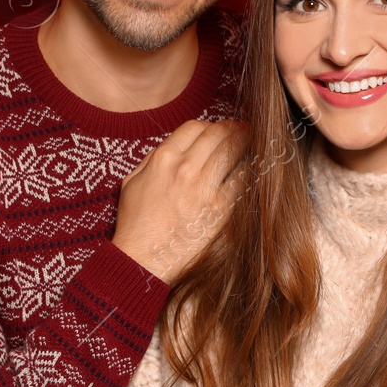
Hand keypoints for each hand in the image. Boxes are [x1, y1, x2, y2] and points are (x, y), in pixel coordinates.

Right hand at [112, 119, 247, 283]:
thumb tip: (177, 146)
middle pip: (219, 134)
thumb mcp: (132, 182)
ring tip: (253, 144)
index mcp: (163, 159)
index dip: (211, 125)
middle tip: (244, 130)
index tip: (219, 130)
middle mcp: (184, 168)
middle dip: (234, 129)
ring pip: (234, 151)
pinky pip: (243, 180)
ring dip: (246, 143)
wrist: (142, 261)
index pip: (196, 127)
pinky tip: (253, 170)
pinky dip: (250, 171)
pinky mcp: (221, 209)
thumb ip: (153, 159)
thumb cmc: (135, 224)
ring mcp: (204, 188)